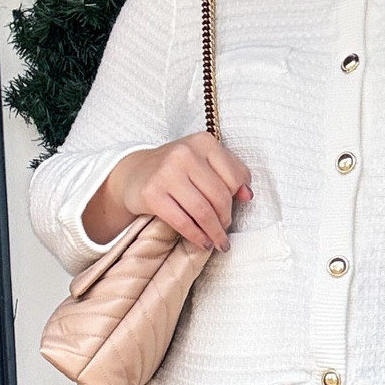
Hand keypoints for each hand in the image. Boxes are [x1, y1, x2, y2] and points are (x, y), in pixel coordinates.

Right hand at [81, 133, 251, 252]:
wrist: (135, 173)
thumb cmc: (177, 169)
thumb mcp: (205, 162)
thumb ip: (231, 173)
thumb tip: (248, 195)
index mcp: (203, 141)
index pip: (234, 177)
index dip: (236, 199)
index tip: (233, 211)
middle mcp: (185, 153)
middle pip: (219, 196)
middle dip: (225, 220)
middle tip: (224, 232)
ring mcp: (166, 172)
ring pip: (203, 211)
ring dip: (214, 233)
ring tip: (218, 243)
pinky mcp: (152, 193)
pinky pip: (182, 221)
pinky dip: (196, 236)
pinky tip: (202, 242)